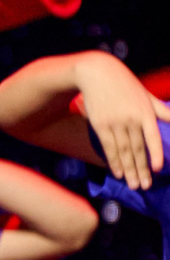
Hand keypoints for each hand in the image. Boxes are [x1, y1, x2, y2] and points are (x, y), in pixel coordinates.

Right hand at [75, 52, 169, 189]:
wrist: (97, 74)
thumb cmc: (126, 84)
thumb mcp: (147, 95)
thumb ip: (162, 111)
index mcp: (145, 113)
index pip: (151, 138)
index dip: (154, 154)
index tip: (157, 169)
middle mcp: (130, 119)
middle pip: (136, 149)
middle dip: (141, 170)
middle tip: (144, 186)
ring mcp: (114, 123)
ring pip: (122, 151)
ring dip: (128, 170)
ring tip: (133, 185)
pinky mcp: (100, 125)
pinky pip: (108, 147)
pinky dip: (113, 161)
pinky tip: (117, 173)